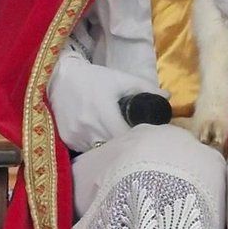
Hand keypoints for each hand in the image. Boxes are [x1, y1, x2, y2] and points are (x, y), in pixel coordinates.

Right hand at [48, 48, 166, 151]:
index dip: (136, 138)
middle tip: (131, 138)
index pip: (126, 137)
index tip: (142, 135)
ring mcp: (76, 136)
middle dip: (124, 144)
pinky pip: (85, 149)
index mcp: (105, 114)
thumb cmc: (93, 78)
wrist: (60, 78)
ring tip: (115, 138)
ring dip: (108, 147)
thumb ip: (145, 88)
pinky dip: (93, 145)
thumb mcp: (120, 79)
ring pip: (99, 151)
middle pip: (113, 147)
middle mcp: (89, 128)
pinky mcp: (67, 140)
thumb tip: (167, 96)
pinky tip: (97, 137)